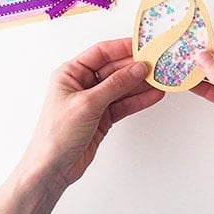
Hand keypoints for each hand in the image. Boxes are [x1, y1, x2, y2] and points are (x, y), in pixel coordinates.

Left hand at [23, 39, 164, 187]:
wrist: (52, 168)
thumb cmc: (57, 134)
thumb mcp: (88, 104)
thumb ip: (115, 84)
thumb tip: (137, 68)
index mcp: (71, 73)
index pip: (101, 53)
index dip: (123, 47)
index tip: (144, 45)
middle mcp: (82, 84)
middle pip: (114, 69)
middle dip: (136, 67)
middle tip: (158, 64)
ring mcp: (94, 101)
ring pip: (122, 87)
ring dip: (141, 84)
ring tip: (161, 79)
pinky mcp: (103, 117)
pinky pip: (124, 104)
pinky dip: (138, 100)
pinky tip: (153, 95)